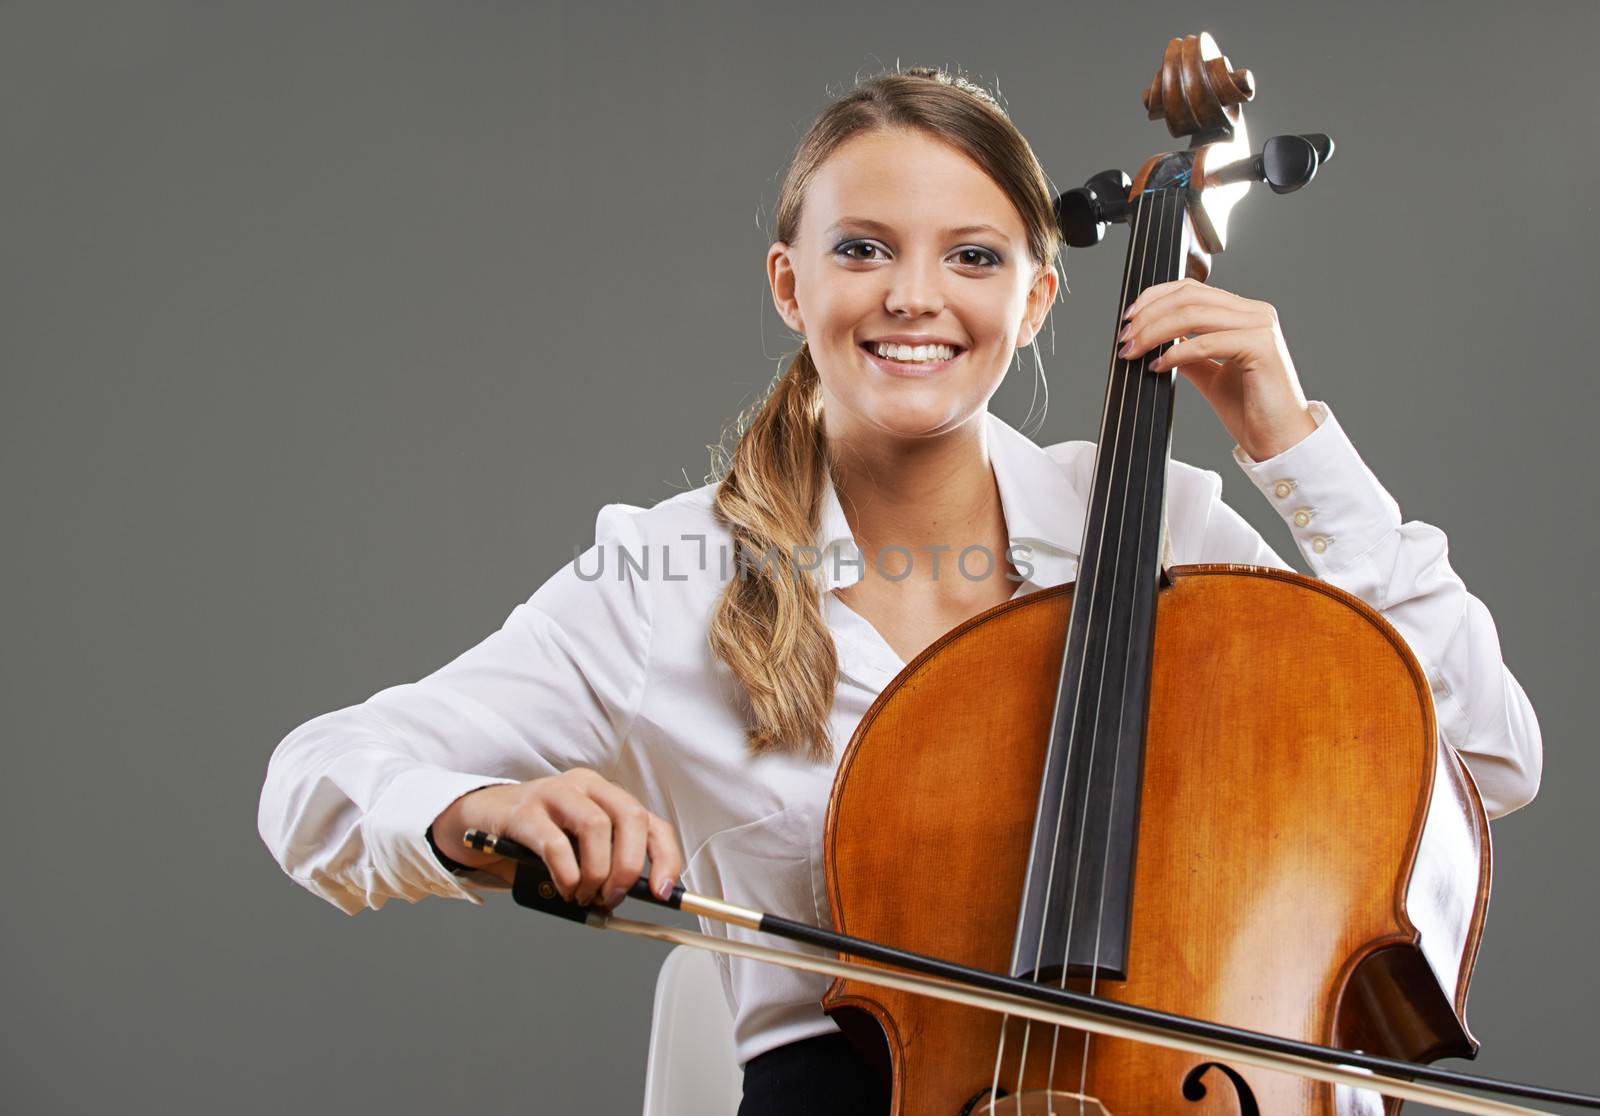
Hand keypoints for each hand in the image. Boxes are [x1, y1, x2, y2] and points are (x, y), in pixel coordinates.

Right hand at [431, 770, 683, 907]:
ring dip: (598, 871)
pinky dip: (567, 873)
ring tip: (585, 895)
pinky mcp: (524, 810)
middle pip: (630, 818)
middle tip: (614, 897)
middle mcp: (586, 788)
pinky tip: (564, 888)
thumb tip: (618, 902)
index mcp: (607, 797)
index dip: (665, 858)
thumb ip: (600, 867)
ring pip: (596, 826)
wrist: (479, 819)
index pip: (651, 823)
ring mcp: (555, 794)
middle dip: (629, 866)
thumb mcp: (576, 850)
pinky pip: (555, 843)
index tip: (666, 893)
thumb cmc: (533, 838)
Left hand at [1117, 278, 1316, 460]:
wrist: (1280, 439)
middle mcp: (1255, 313)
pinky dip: (1176, 353)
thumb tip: (1159, 343)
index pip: (1193, 290)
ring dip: (1155, 332)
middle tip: (1126, 338)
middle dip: (1149, 315)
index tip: (1130, 318)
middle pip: (1189, 297)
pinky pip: (1206, 343)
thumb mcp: (1210, 376)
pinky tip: (1158, 366)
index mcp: (1245, 314)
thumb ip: (1189, 355)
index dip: (1155, 298)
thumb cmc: (1251, 410)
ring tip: (1135, 351)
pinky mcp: (1260, 346)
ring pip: (1194, 314)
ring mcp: (1260, 326)